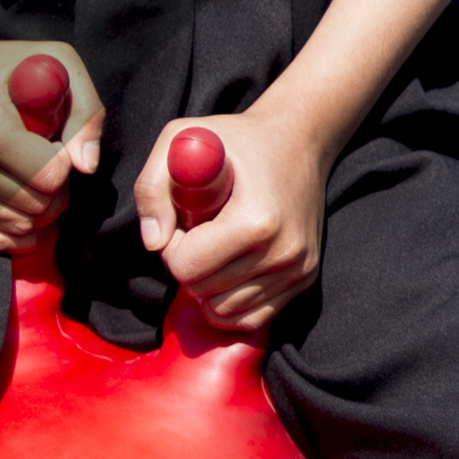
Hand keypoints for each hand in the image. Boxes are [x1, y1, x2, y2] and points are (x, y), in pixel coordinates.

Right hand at [0, 30, 101, 253]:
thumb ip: (86, 112)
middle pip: (34, 206)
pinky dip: (13, 232)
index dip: (65, 163)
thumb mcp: (55, 63)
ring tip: (34, 178)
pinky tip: (23, 210)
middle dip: (55, 190)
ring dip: (37, 211)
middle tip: (50, 164)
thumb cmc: (4, 67)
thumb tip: (87, 167)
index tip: (57, 143)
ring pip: (14, 227)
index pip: (48, 176)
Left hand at [135, 105, 335, 334]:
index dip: (173, 245)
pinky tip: (230, 269)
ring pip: (224, 311)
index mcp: (256, 221)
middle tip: (201, 231)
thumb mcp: (183, 139)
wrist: (300, 140)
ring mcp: (298, 268)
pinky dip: (230, 303)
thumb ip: (152, 188)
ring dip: (209, 285)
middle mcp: (283, 251)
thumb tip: (153, 243)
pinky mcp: (305, 278)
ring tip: (219, 245)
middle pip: (202, 292)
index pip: (187, 267)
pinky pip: (251, 318)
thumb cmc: (237, 141)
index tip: (186, 220)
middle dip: (190, 264)